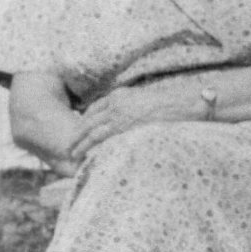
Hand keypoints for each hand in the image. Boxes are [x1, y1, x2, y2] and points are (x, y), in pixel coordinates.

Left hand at [69, 79, 198, 161]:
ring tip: (72, 153)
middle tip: (68, 145)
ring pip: (92, 131)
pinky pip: (103, 139)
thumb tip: (130, 118)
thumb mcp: (145, 100)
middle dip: (77, 133)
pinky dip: (93, 147)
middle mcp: (116, 104)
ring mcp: (119, 115)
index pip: (95, 108)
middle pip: (89, 120)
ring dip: (80, 143)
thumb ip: (132, 107)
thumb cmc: (170, 105)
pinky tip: (87, 156)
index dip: (86, 121)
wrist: (182, 105)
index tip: (81, 130)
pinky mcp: (124, 127)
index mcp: (120, 95)